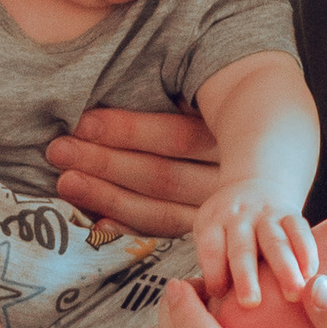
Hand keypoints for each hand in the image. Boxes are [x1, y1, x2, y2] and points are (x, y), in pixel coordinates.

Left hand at [43, 107, 220, 239]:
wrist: (267, 179)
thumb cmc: (224, 119)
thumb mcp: (209, 101)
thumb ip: (177, 92)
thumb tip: (112, 92)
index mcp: (234, 137)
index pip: (175, 138)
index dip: (128, 131)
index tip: (83, 121)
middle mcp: (231, 180)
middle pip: (161, 175)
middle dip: (104, 162)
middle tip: (59, 150)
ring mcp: (222, 215)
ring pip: (159, 209)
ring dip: (106, 195)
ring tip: (65, 180)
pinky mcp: (208, 235)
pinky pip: (163, 236)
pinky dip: (128, 228)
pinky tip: (96, 221)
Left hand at [191, 179, 321, 309]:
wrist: (253, 187)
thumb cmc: (228, 230)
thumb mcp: (212, 237)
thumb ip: (216, 267)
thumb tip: (215, 313)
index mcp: (213, 224)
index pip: (211, 248)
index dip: (213, 271)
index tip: (218, 295)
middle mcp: (239, 218)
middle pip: (241, 248)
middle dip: (246, 276)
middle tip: (251, 304)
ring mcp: (266, 214)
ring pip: (275, 241)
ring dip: (284, 268)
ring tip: (294, 294)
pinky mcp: (291, 214)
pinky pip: (300, 231)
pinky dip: (307, 251)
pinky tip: (312, 273)